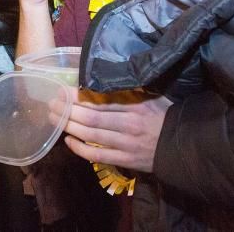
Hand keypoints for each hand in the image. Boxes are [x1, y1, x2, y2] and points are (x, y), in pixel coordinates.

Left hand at [53, 88, 171, 173]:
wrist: (182, 145)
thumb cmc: (164, 116)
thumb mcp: (150, 95)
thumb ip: (128, 89)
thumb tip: (104, 75)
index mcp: (134, 106)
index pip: (99, 101)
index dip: (77, 96)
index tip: (61, 90)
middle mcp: (127, 124)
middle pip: (90, 118)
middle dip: (67, 111)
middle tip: (51, 104)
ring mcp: (125, 144)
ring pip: (91, 136)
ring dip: (69, 127)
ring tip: (54, 119)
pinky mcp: (125, 160)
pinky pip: (97, 155)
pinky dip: (80, 149)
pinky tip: (68, 140)